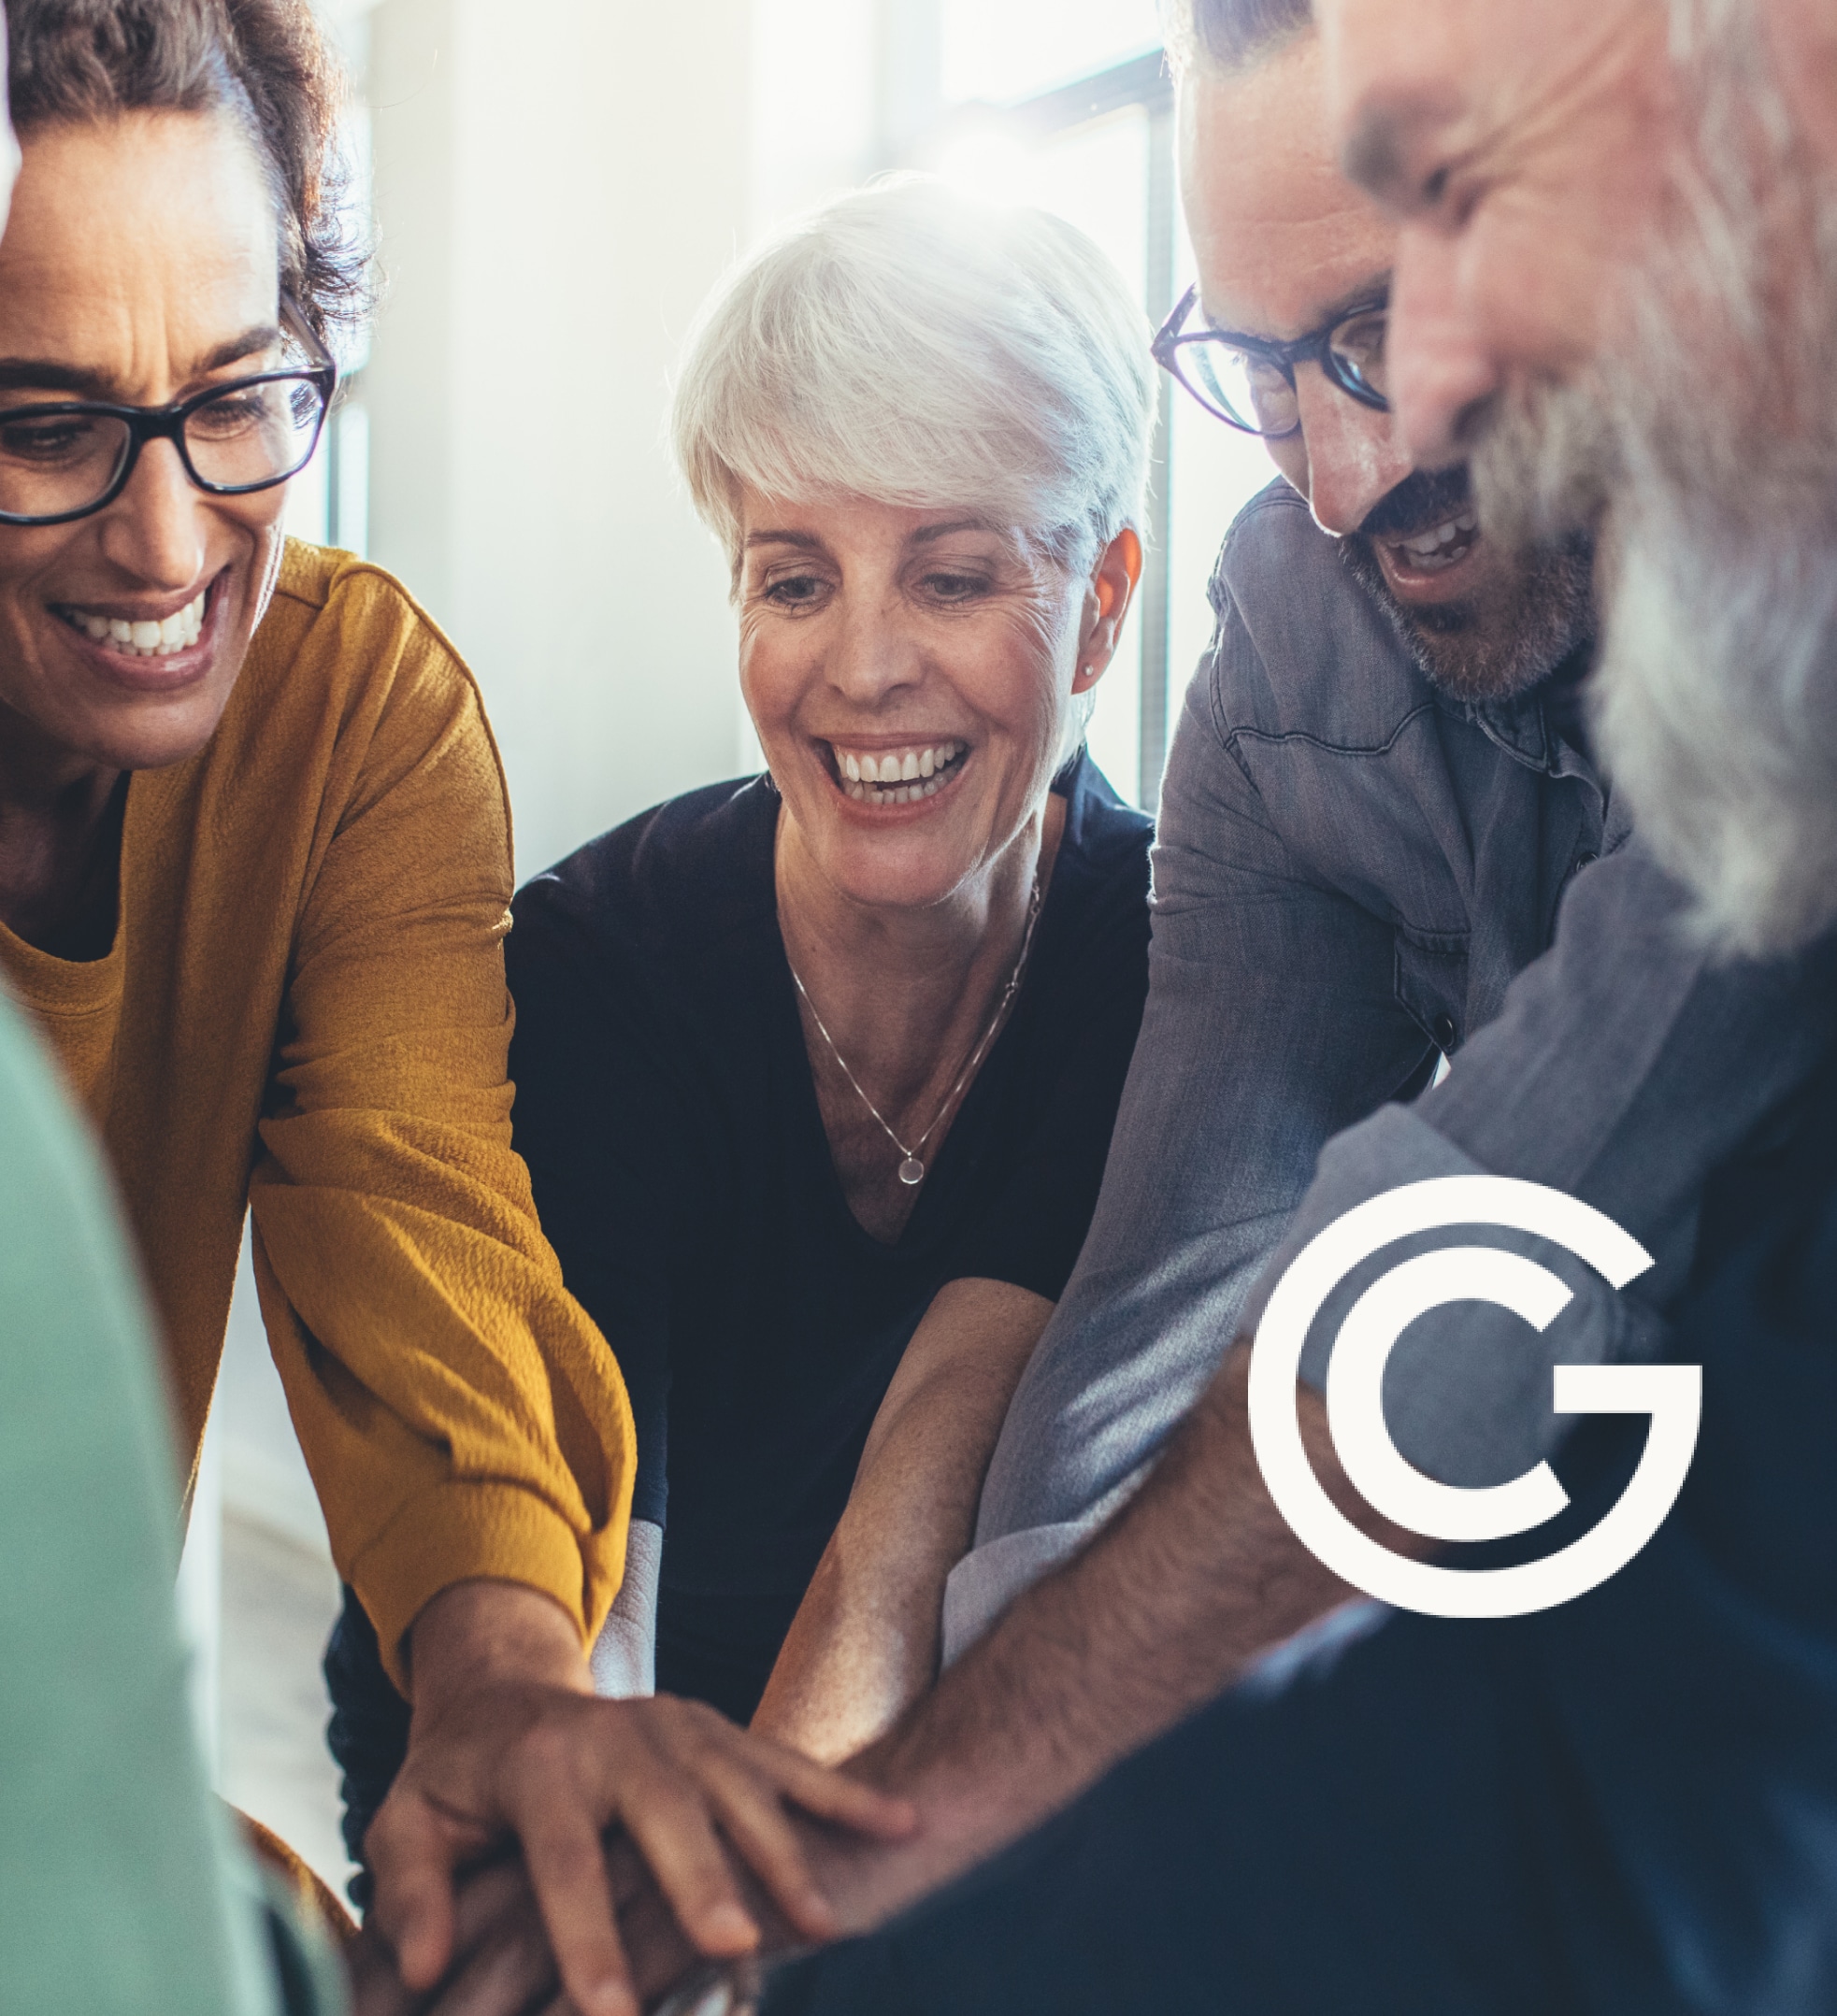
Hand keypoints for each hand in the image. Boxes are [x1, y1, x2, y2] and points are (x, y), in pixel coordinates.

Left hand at [366, 1582, 916, 2015]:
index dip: (583, 1934)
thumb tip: (422, 1965)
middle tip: (736, 1945)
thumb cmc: (460, 1778)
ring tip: (824, 1922)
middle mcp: (619, 1735)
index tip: (606, 2012)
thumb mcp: (407, 1821)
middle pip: (668, 1813)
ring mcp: (679, 1725)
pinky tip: (901, 1824)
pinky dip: (846, 1795)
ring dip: (786, 1854)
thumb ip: (410, 1891)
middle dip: (705, 1880)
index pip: (563, 1856)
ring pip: (743, 1789)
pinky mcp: (719, 1729)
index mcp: (541, 1764)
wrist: (509, 1689)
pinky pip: (789, 1765)